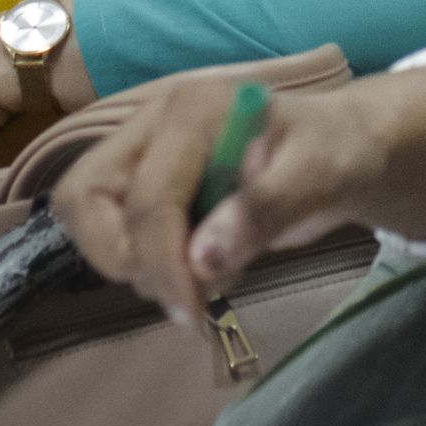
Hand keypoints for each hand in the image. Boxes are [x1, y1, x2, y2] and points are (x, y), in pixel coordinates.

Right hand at [47, 63, 425, 327]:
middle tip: (186, 293)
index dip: (163, 263)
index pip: (149, 197)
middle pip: (84, 199)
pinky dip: (144, 261)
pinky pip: (109, 229)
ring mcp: (140, 150)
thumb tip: (202, 262)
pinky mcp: (139, 179)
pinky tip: (198, 261)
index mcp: (193, 110)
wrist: (341, 147)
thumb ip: (266, 210)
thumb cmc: (336, 152)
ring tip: (202, 273)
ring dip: (134, 263)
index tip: (193, 316)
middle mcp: (151, 123)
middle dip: (129, 259)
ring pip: (85, 215)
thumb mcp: (324, 174)